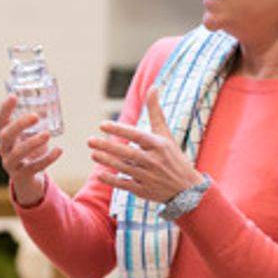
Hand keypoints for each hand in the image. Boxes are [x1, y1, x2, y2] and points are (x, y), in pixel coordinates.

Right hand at [0, 94, 61, 205]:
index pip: (1, 120)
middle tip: (36, 116)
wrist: (27, 182)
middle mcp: (5, 149)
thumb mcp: (28, 137)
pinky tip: (59, 150)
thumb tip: (47, 108)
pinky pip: (34, 167)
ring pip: (18, 153)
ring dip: (33, 142)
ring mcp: (11, 163)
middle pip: (7, 135)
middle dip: (20, 124)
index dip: (6, 108)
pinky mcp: (22, 176)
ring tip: (47, 134)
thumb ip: (34, 125)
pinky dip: (47, 158)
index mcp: (5, 137)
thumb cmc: (28, 154)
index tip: (13, 96)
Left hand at [87, 87, 202, 202]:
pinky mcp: (144, 190)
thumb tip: (153, 87)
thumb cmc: (173, 157)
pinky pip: (125, 185)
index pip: (136, 135)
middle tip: (90, 140)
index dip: (119, 130)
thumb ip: (156, 112)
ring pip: (124, 168)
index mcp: (158, 145)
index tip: (102, 125)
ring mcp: (148, 176)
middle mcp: (154, 160)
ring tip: (93, 154)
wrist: (188, 189)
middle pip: (127, 153)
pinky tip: (100, 175)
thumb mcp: (166, 134)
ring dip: (107, 161)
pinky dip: (113, 180)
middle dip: (107, 146)